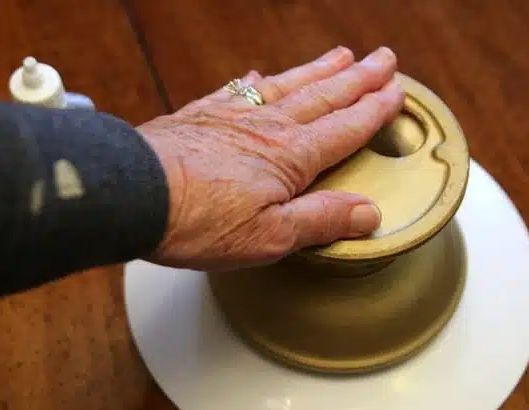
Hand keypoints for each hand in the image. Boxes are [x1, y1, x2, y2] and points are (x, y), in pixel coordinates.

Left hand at [138, 46, 403, 270]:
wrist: (132, 193)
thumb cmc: (198, 220)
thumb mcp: (270, 236)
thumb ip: (321, 220)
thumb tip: (367, 213)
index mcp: (290, 158)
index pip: (345, 129)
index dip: (374, 111)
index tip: (396, 93)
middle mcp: (268, 127)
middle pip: (324, 96)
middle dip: (358, 78)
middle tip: (384, 59)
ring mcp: (234, 115)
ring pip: (288, 85)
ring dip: (319, 70)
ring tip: (342, 54)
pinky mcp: (202, 115)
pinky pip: (240, 89)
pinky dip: (260, 80)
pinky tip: (261, 75)